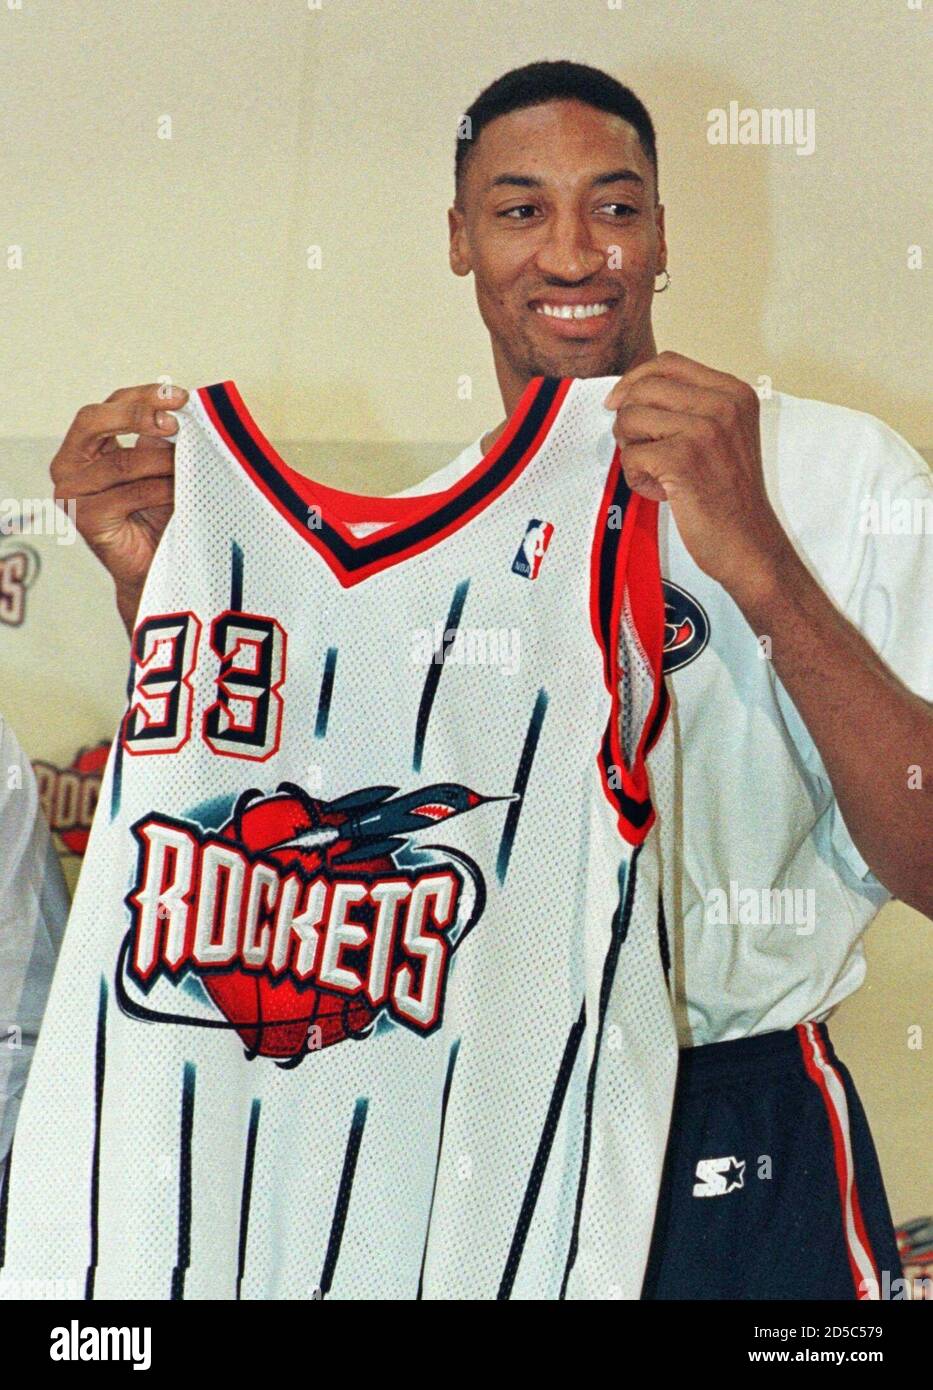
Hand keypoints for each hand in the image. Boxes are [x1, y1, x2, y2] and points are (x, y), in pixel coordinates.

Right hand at [50, 382, 187, 632]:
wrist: (157, 568)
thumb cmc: (159, 517)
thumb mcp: (160, 468)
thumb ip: (160, 439)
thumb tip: (180, 406)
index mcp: (85, 446)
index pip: (108, 407)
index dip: (142, 396)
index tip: (179, 396)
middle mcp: (70, 465)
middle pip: (94, 421)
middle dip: (138, 413)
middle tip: (176, 418)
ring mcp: (72, 492)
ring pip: (120, 461)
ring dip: (161, 461)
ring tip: (187, 467)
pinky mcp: (85, 518)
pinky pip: (128, 493)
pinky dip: (159, 489)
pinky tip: (179, 492)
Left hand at [603, 351, 791, 599]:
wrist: (749, 545)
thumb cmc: (729, 497)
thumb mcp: (722, 436)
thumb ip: (689, 408)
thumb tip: (631, 392)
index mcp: (734, 393)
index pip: (668, 363)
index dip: (634, 380)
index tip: (619, 403)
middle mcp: (723, 404)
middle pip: (644, 388)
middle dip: (629, 420)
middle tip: (642, 451)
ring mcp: (704, 430)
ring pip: (631, 418)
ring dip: (632, 450)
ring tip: (656, 473)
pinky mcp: (683, 459)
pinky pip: (631, 455)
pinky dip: (636, 477)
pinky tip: (661, 491)